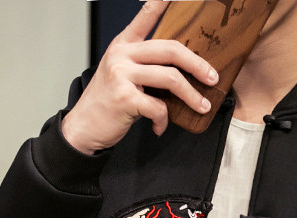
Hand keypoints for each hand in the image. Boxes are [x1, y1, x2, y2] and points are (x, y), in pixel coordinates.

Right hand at [61, 0, 218, 153]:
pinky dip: (163, 120)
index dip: (159, 4)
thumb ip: (143, 67)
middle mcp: (122, 54)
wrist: (84, 126)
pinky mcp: (125, 98)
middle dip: (197, 65)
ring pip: (170, 79)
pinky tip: (159, 127)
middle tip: (212, 78)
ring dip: (191, 96)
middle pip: (170, 50)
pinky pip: (158, 107)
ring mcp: (122, 75)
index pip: (145, 17)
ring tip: (202, 106)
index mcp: (123, 45)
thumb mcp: (121, 75)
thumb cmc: (108, 103)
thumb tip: (179, 74)